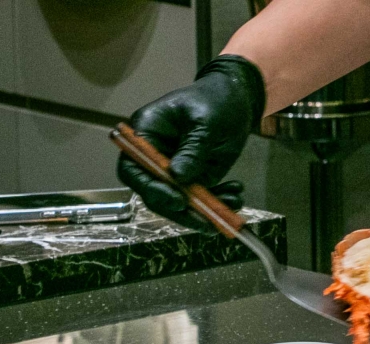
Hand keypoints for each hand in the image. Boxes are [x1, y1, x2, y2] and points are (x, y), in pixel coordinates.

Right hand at [117, 55, 265, 229]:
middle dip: (182, 210)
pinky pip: (199, 199)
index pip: (133, 170)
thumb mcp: (205, 123)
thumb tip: (178, 179)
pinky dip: (217, 202)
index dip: (151, 189)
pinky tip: (236, 195)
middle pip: (154, 193)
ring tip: (233, 202)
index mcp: (145, 133)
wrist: (236, 98)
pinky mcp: (193, 177)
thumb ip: (192, 150)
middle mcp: (154, 155)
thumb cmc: (215, 101)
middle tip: (208, 219)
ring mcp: (174, 169)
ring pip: (179, 202)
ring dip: (205, 209)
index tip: (178, 201)